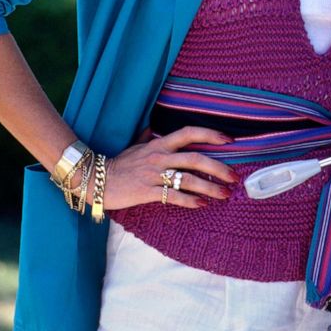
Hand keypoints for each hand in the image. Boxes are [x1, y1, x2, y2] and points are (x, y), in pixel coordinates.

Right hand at [96, 126, 238, 211]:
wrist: (95, 179)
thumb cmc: (119, 163)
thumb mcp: (136, 145)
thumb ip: (149, 136)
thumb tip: (153, 126)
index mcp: (159, 143)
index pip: (189, 133)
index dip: (210, 134)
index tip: (229, 139)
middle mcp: (160, 156)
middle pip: (196, 158)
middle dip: (218, 167)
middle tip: (234, 177)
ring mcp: (154, 174)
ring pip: (188, 179)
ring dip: (210, 187)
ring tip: (224, 194)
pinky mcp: (147, 192)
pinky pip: (173, 196)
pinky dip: (189, 200)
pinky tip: (202, 204)